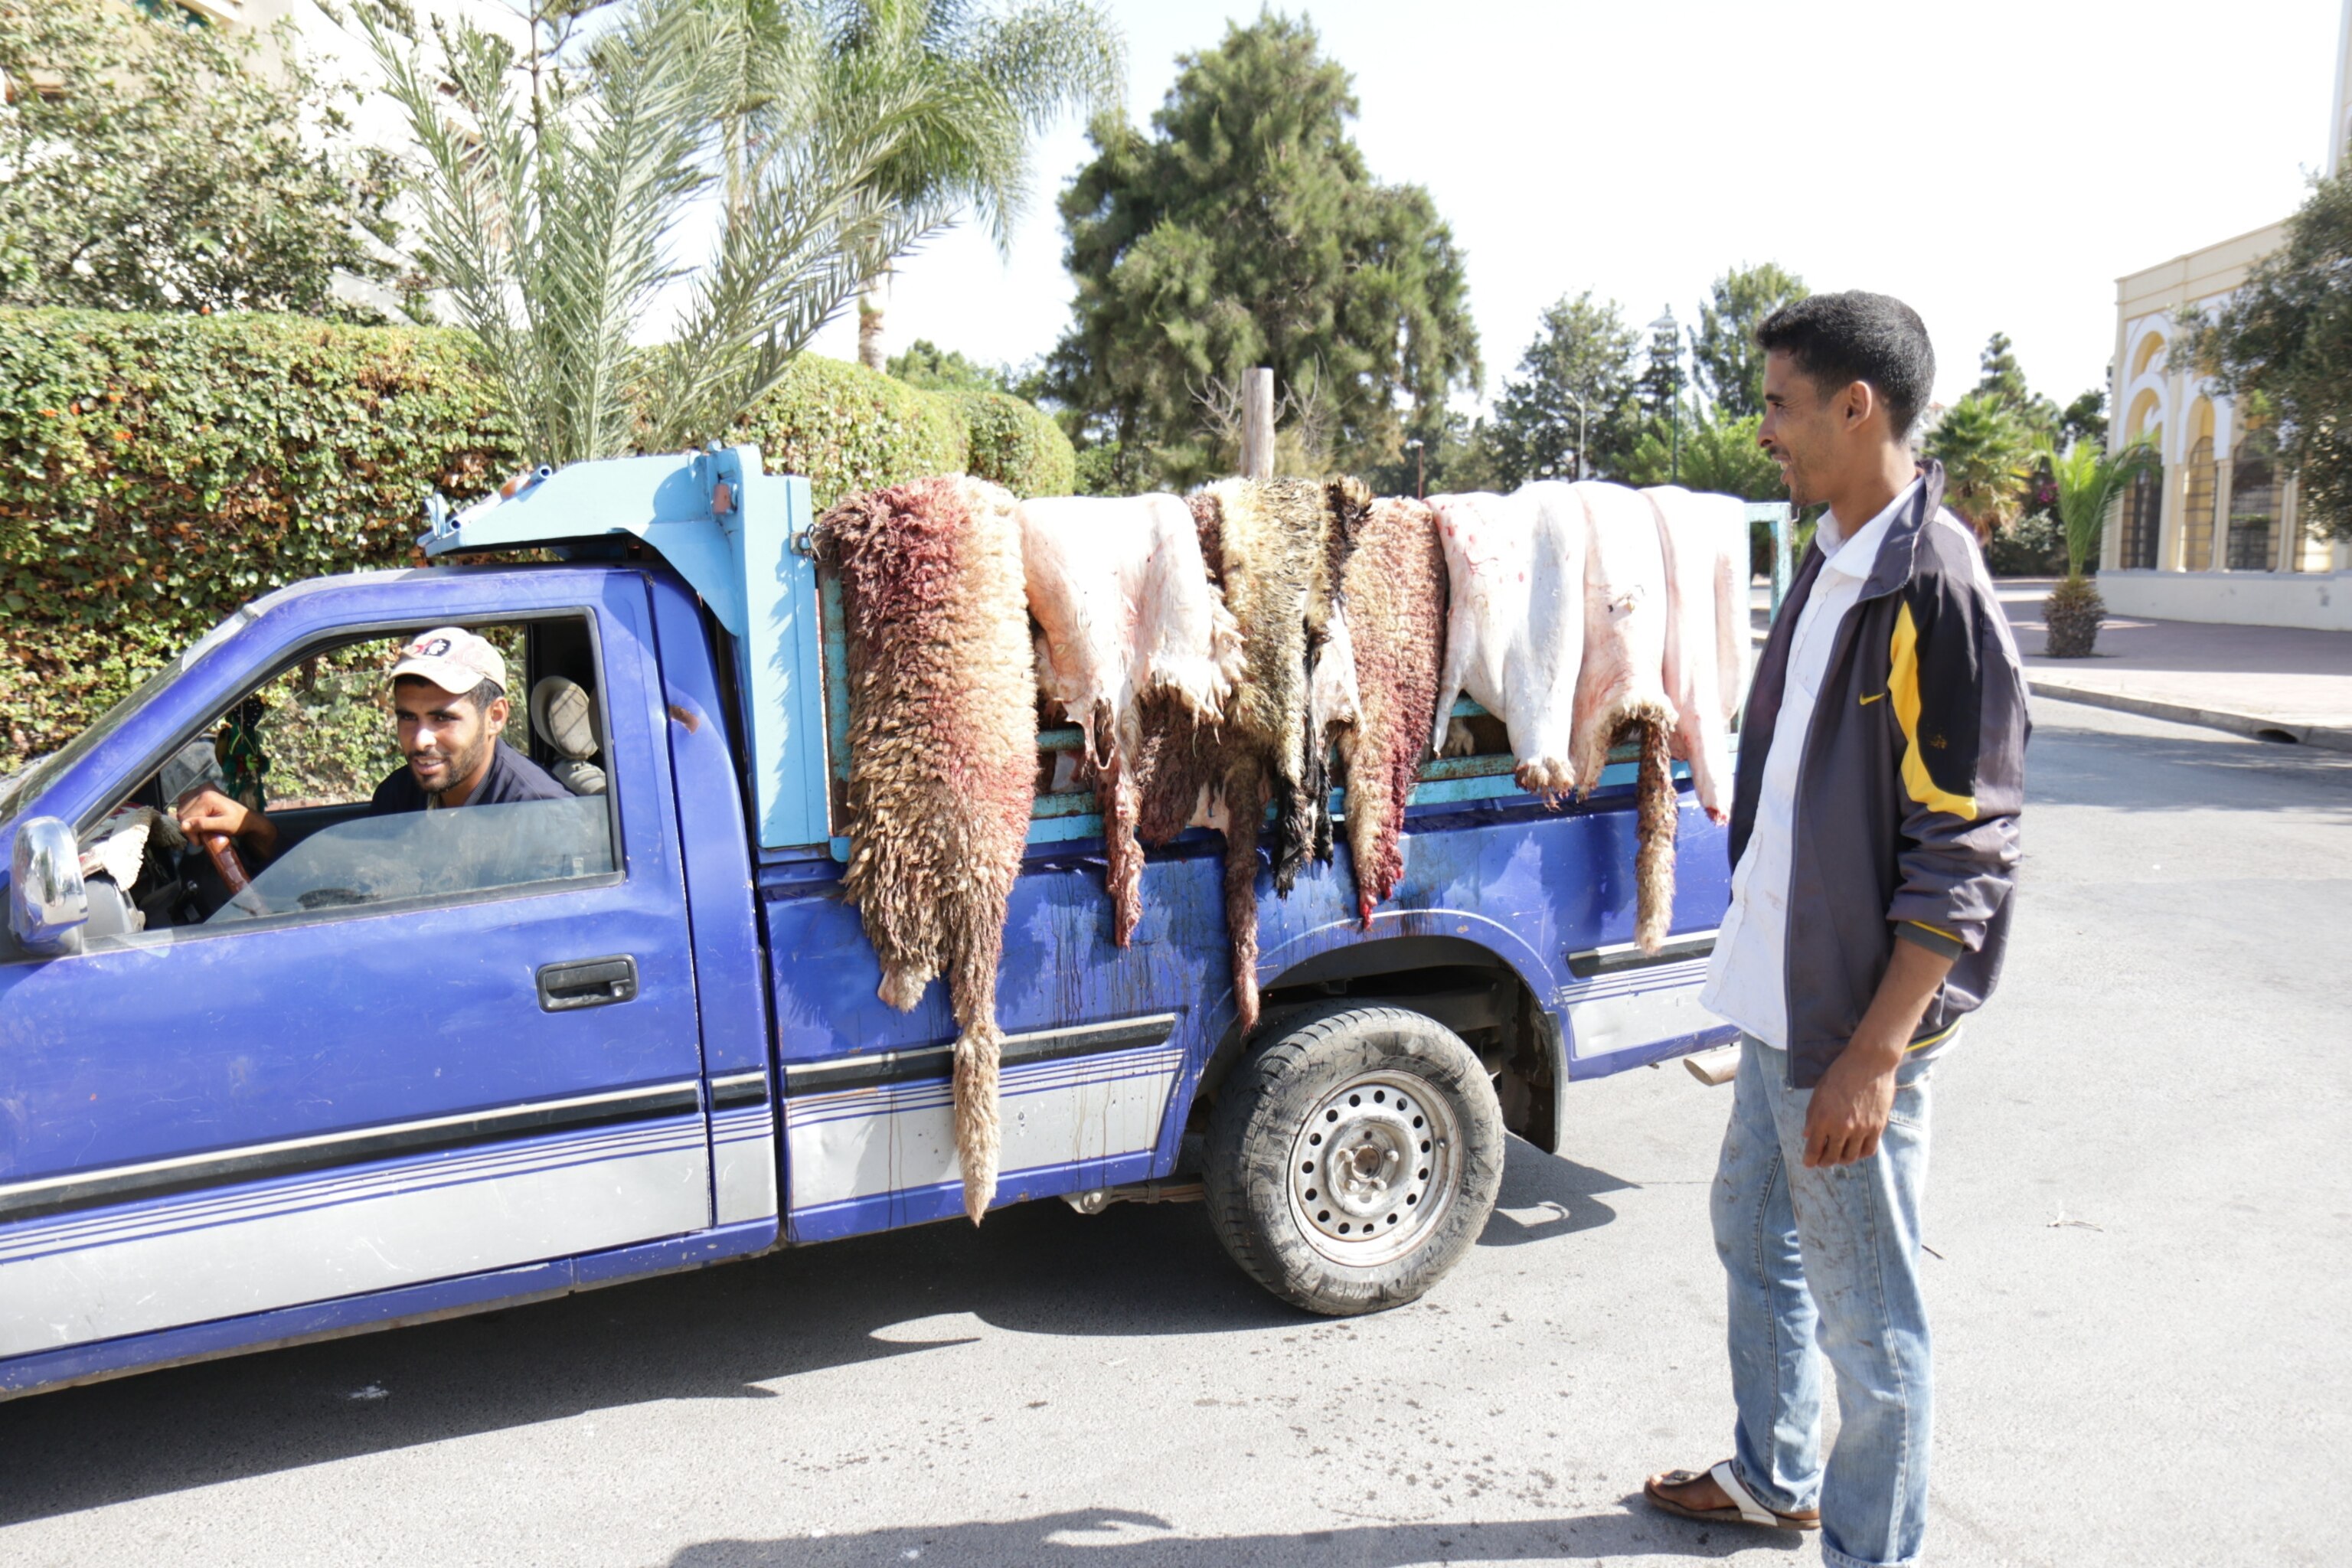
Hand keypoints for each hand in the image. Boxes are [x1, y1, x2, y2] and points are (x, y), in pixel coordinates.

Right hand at [177, 788, 274, 856]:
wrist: (247, 817)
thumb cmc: (237, 823)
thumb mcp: (222, 826)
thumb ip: (203, 825)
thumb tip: (183, 826)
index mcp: (206, 797)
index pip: (185, 817)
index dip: (190, 832)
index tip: (200, 841)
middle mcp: (202, 789)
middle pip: (182, 812)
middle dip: (189, 827)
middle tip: (201, 835)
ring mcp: (202, 787)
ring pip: (181, 807)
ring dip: (188, 820)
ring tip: (201, 827)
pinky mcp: (202, 789)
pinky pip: (185, 801)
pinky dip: (189, 811)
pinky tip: (198, 817)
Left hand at [1801, 1031, 1900, 1167]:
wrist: (1869, 1063)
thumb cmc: (1840, 1074)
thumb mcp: (1818, 1093)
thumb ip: (1812, 1116)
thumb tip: (1807, 1135)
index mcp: (1823, 1119)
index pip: (1814, 1149)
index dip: (1810, 1160)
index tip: (1808, 1163)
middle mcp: (1842, 1127)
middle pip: (1832, 1157)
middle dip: (1824, 1162)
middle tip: (1822, 1161)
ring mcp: (1861, 1129)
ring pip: (1850, 1157)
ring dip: (1842, 1159)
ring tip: (1839, 1156)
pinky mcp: (1877, 1127)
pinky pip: (1869, 1150)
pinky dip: (1860, 1154)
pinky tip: (1856, 1149)